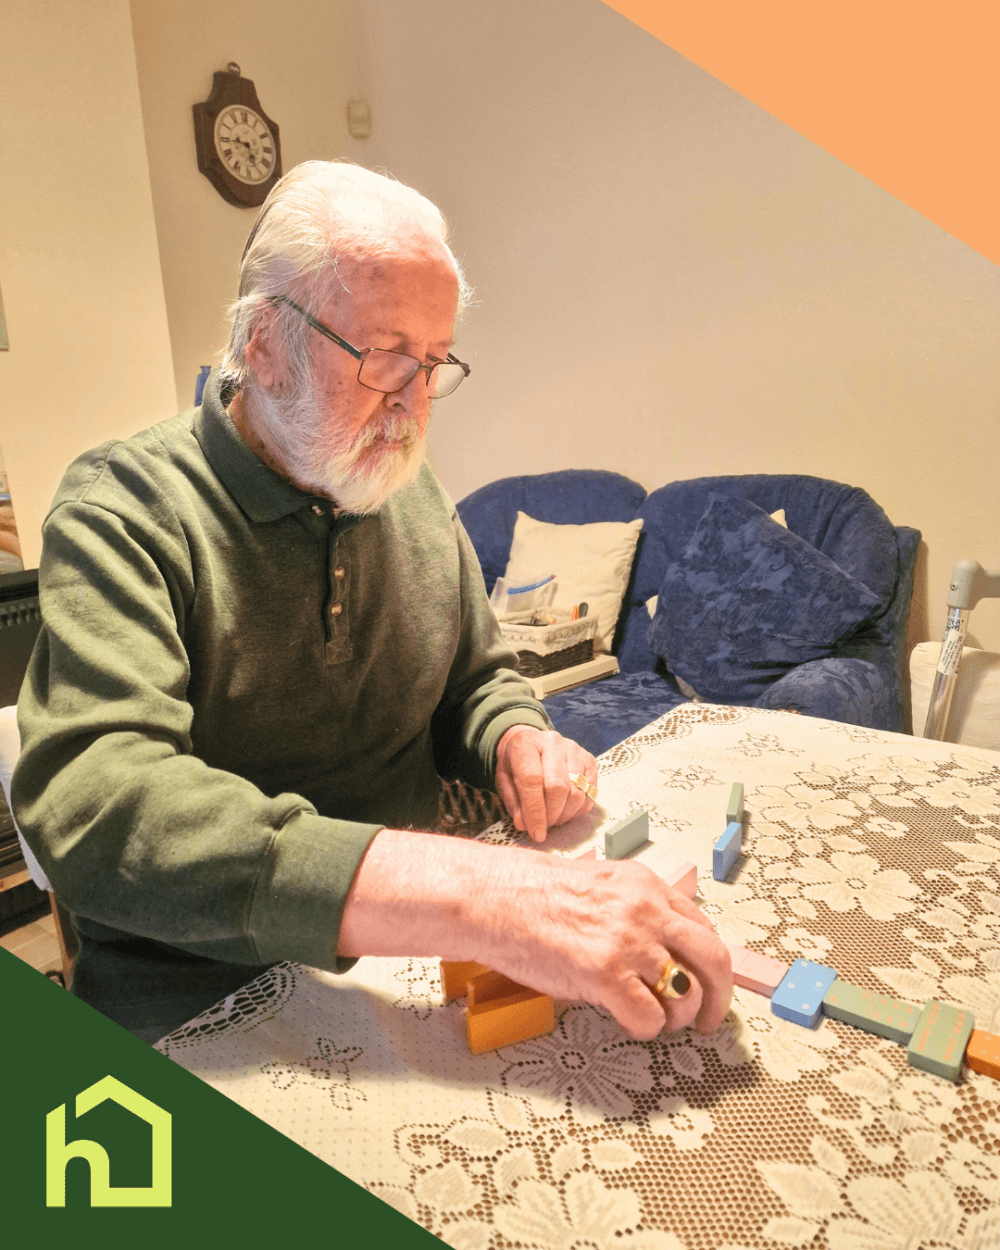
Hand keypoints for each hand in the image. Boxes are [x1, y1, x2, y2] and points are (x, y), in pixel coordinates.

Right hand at [340, 830, 732, 1038]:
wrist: (491, 897)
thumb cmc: (531, 894)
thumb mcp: (598, 886)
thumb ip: (635, 911)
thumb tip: (660, 950)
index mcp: (646, 886)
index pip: (704, 927)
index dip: (710, 964)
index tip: (707, 984)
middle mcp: (646, 910)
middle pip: (714, 960)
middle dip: (719, 999)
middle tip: (707, 1022)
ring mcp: (627, 941)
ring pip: (686, 994)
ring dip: (676, 1017)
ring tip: (656, 1021)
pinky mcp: (604, 973)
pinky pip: (650, 1017)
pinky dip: (646, 1029)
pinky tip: (628, 1022)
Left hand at [495, 725, 597, 842]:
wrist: (531, 743)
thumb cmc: (516, 764)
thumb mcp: (504, 780)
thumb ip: (514, 803)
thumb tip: (525, 825)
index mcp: (525, 744)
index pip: (532, 780)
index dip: (534, 811)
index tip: (536, 833)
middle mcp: (552, 743)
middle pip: (558, 787)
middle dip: (552, 815)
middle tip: (544, 827)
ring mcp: (574, 750)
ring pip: (577, 792)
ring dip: (565, 815)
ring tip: (553, 818)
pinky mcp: (589, 760)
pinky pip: (589, 793)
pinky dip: (578, 810)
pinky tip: (565, 810)